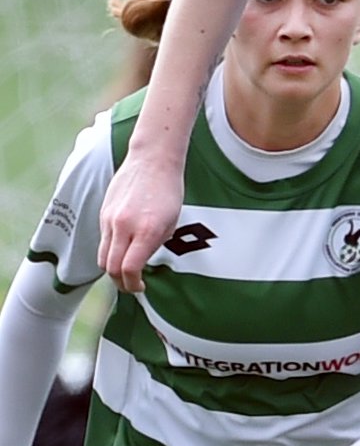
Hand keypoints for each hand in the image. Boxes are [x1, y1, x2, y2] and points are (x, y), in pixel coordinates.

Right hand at [98, 153, 183, 292]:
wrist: (153, 159)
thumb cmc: (168, 190)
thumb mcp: (170, 223)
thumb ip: (153, 246)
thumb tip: (140, 264)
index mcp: (145, 230)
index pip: (129, 269)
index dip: (133, 284)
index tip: (141, 286)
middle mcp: (123, 226)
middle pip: (111, 269)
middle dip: (120, 283)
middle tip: (131, 284)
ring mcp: (110, 219)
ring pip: (102, 257)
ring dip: (112, 269)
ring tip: (125, 270)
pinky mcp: (103, 213)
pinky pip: (103, 240)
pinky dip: (111, 250)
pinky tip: (123, 247)